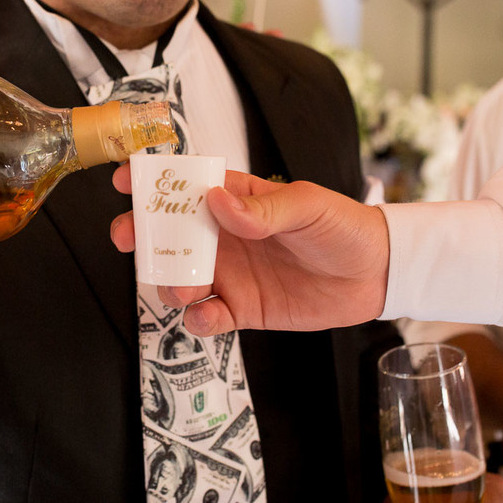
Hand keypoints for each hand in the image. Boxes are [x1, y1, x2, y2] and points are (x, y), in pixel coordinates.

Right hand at [110, 166, 389, 335]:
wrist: (376, 274)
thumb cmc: (343, 227)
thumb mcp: (308, 206)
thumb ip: (263, 209)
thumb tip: (216, 201)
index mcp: (236, 199)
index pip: (186, 185)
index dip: (153, 182)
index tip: (126, 183)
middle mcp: (224, 236)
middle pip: (168, 234)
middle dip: (141, 236)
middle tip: (128, 239)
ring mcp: (230, 273)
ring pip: (178, 277)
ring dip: (170, 282)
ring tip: (187, 287)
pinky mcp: (242, 309)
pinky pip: (207, 317)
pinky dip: (198, 320)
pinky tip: (208, 317)